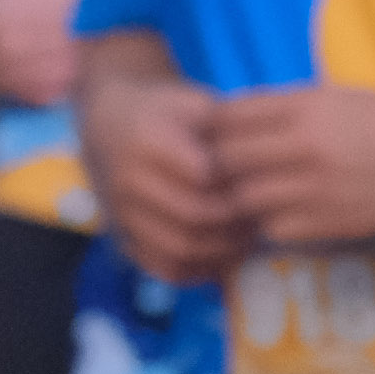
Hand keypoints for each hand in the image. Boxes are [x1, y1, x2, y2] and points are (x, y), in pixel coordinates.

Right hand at [85, 68, 246, 284]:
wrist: (108, 123)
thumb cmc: (164, 111)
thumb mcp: (193, 103)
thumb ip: (226, 126)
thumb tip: (266, 156)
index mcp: (147, 139)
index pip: (203, 174)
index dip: (237, 183)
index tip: (260, 182)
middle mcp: (127, 180)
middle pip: (193, 214)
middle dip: (236, 220)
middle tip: (263, 216)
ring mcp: (121, 213)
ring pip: (180, 248)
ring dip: (222, 250)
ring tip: (248, 238)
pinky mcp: (123, 237)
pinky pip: (164, 267)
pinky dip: (199, 270)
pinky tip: (222, 256)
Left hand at [207, 85, 374, 245]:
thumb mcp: (342, 98)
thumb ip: (291, 110)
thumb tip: (238, 122)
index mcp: (307, 105)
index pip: (228, 115)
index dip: (210, 127)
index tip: (209, 134)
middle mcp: (305, 145)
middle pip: (226, 159)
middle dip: (216, 165)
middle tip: (215, 172)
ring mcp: (316, 189)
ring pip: (245, 199)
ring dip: (240, 199)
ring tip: (244, 196)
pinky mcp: (331, 225)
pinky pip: (274, 229)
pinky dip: (268, 224)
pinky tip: (278, 217)